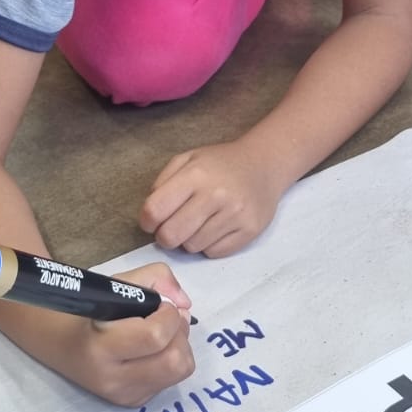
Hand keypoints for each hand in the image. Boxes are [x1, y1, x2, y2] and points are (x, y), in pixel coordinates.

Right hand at [62, 263, 194, 406]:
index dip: (168, 315)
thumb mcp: (117, 281)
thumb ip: (156, 278)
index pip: (154, 337)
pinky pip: (170, 381)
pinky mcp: (133, 402)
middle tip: (168, 318)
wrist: (60, 343)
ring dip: (181, 347)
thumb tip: (185, 304)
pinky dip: (171, 361)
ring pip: (179, 372)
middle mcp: (112, 377)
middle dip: (179, 333)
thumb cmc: (90, 308)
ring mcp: (124, 394)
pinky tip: (152, 350)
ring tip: (164, 332)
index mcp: (101, 346)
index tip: (160, 304)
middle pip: (174, 362)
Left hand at [139, 140, 285, 257]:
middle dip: (165, 236)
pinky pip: (214, 253)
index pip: (155, 210)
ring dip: (190, 239)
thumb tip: (150, 214)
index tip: (151, 221)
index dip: (147, 221)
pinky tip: (216, 228)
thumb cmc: (221, 164)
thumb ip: (163, 182)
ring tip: (200, 223)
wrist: (264, 165)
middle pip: (171, 236)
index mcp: (196, 175)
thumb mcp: (188, 159)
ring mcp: (235, 215)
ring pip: (192, 247)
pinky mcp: (250, 231)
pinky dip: (209, 245)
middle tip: (172, 228)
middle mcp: (216, 195)